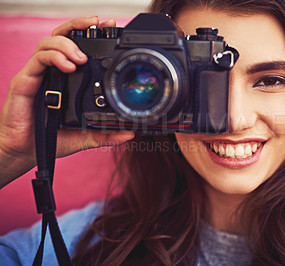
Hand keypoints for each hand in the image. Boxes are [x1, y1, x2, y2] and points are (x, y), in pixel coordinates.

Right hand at [0, 17, 134, 187]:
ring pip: (49, 42)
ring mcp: (39, 74)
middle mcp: (53, 72)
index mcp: (67, 79)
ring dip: (68, 44)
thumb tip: (129, 132)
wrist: (26, 151)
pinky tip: (68, 67)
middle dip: (80, 25)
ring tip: (82, 57)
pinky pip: (39, 59)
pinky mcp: (26, 80)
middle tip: (98, 24)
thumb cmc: (52, 138)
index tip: (110, 28)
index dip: (92, 35)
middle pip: (63, 36)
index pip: (78, 48)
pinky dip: (54, 57)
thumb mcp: (85, 136)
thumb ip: (105, 133)